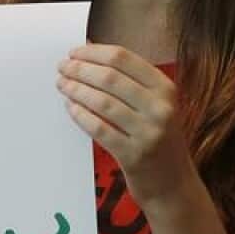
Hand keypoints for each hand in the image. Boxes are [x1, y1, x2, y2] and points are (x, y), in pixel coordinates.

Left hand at [57, 44, 196, 208]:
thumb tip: (88, 50)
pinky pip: (99, 128)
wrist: (173, 183)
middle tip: (62, 67)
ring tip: (62, 85)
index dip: (93, 52)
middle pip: (110, 77)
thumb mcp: (153, 104)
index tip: (73, 52)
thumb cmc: (156, 137)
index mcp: (165, 88)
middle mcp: (160, 108)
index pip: (123, 58)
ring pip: (102, 102)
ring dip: (76, 90)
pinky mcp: (133, 154)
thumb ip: (126, 79)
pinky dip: (81, 115)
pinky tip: (70, 107)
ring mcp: (148, 132)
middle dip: (80, 69)